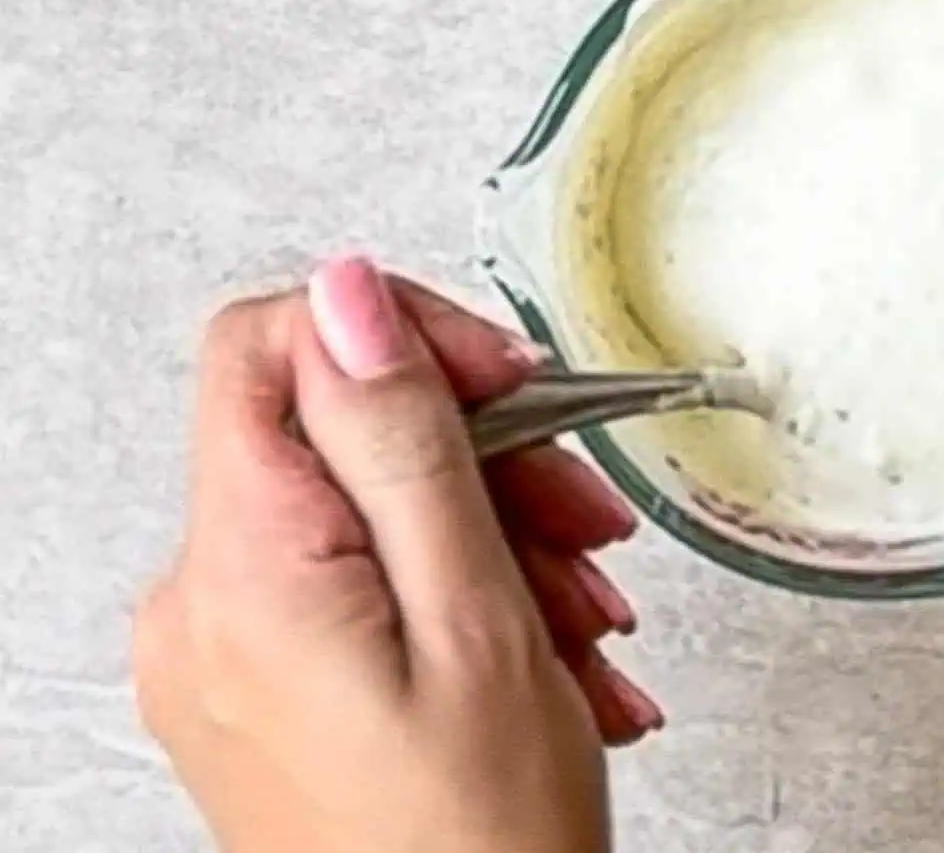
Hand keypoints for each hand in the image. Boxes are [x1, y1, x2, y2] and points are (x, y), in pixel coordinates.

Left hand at [133, 258, 661, 852]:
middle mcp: (208, 606)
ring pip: (373, 512)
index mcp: (245, 573)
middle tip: (583, 529)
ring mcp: (233, 652)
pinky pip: (367, 587)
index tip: (508, 382)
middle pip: (340, 434)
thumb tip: (348, 294)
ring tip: (585, 623)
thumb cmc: (479, 851)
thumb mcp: (476, 621)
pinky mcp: (269, 688)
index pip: (273, 346)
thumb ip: (403, 445)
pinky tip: (550, 655)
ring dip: (502, 543)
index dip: (404, 334)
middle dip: (489, 463)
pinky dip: (469, 599)